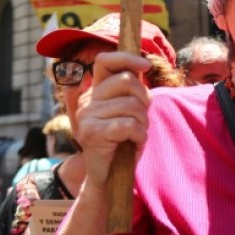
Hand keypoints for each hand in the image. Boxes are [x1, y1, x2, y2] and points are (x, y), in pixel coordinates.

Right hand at [73, 52, 152, 188]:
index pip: (105, 61)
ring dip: (142, 123)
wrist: (107, 176)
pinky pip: (128, 125)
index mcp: (96, 91)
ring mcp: (87, 116)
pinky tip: (133, 143)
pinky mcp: (91, 133)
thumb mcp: (128, 112)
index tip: (147, 65)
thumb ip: (130, 90)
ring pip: (131, 106)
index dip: (127, 58)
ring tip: (136, 135)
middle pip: (126, 81)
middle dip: (144, 99)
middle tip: (141, 118)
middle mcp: (88, 100)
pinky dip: (139, 135)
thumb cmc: (123, 142)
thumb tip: (143, 65)